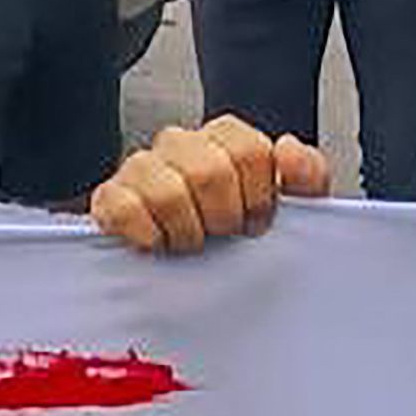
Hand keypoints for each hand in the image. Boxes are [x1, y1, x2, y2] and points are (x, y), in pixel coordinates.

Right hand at [90, 114, 330, 253]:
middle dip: (223, 218)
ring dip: (187, 232)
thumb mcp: (292, 208)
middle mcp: (180, 145)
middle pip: (208, 171)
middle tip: (223, 235)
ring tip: (192, 243)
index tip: (257, 222)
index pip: (248, 148)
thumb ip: (306, 173)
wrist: (201, 276)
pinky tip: (159, 244)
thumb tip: (286, 149)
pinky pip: (124, 207)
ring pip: (167, 192)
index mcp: (224, 140)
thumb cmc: (241, 236)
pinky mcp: (110, 198)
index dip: (258, 196)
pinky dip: (147, 235)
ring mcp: (141, 168)